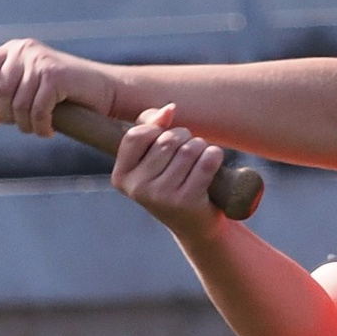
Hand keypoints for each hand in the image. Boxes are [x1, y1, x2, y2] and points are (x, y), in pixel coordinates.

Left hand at [0, 37, 117, 135]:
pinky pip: (36, 110)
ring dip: (26, 125)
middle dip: (9, 117)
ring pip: (17, 106)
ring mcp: (40, 61)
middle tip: (26, 123)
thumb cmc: (64, 96)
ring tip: (39, 128)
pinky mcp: (55, 76)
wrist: (106, 91)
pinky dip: (41, 127)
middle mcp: (24, 50)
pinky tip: (49, 129)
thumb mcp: (25, 99)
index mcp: (14, 49)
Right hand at [112, 104, 228, 224]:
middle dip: (184, 137)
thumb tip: (169, 109)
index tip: (165, 137)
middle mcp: (138, 188)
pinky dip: (215, 156)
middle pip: (167, 140)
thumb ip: (151, 126)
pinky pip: (207, 161)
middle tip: (188, 152)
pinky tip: (213, 163)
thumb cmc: (172, 182)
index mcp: (122, 177)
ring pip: (189, 149)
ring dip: (200, 147)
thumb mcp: (152, 158)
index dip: (156, 129)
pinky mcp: (187, 201)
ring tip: (199, 160)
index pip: (136, 135)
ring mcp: (162, 196)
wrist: (195, 226)